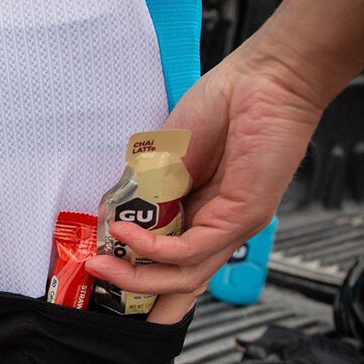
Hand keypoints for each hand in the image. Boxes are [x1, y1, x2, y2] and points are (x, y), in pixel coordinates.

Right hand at [84, 37, 323, 321]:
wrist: (265, 79)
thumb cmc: (224, 105)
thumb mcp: (164, 156)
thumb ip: (141, 190)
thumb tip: (111, 217)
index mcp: (201, 211)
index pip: (172, 261)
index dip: (139, 274)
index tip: (103, 269)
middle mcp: (218, 226)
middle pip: (176, 280)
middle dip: (130, 284)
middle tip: (97, 273)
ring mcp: (232, 226)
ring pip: (183, 276)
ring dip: (136, 275)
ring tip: (102, 263)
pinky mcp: (240, 219)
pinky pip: (189, 251)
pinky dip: (152, 249)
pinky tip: (126, 235)